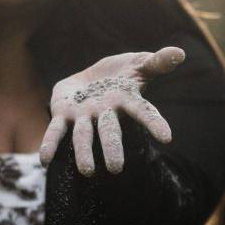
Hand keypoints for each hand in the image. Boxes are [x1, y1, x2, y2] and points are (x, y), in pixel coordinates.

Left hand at [40, 47, 185, 175]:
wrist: (92, 76)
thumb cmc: (122, 73)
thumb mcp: (139, 63)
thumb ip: (157, 61)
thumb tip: (180, 53)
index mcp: (126, 100)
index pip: (144, 112)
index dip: (155, 123)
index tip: (167, 137)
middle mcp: (106, 112)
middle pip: (110, 131)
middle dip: (112, 148)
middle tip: (115, 169)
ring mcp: (84, 115)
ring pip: (84, 135)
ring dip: (84, 152)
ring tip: (87, 171)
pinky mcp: (64, 113)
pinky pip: (56, 130)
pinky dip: (50, 143)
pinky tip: (44, 160)